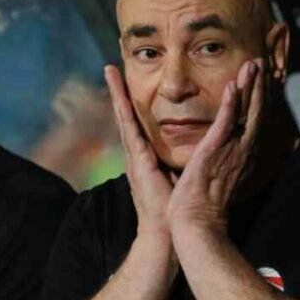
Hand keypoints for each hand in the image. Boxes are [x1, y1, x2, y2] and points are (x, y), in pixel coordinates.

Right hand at [105, 64, 174, 236]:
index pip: (137, 123)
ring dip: (116, 94)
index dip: (131, 103)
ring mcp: (134, 157)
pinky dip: (124, 111)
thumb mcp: (176, 176)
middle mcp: (137, 154)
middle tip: (110, 68)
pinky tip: (121, 96)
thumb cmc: (174, 209)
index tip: (125, 83)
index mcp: (146, 157)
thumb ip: (176, 161)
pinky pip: (131, 130)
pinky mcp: (139, 162)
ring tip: (109, 72)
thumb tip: (190, 150)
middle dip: (118, 91)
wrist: (168, 232)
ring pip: (124, 117)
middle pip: (126, 115)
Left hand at [166, 58, 262, 233]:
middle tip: (262, 61)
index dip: (259, 97)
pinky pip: (226, 122)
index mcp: (243, 153)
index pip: (255, 119)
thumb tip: (223, 147)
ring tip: (254, 64)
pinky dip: (231, 103)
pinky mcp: (215, 149)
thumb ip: (225, 156)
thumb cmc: (205, 201)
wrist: (197, 220)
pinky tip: (233, 85)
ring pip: (246, 111)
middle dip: (261, 85)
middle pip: (257, 110)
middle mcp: (243, 149)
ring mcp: (231, 149)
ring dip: (251, 86)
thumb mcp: (221, 173)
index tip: (261, 78)